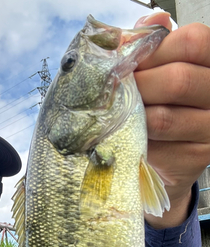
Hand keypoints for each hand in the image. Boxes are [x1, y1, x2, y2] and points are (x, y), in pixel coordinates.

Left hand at [134, 13, 209, 227]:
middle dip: (138, 86)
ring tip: (119, 114)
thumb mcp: (162, 70)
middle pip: (177, 80)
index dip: (153, 50)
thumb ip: (157, 46)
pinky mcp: (197, 157)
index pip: (192, 42)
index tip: (130, 61)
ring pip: (163, 118)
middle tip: (117, 92)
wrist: (168, 159)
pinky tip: (127, 137)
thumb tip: (152, 19)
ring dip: (132, 116)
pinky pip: (156, 147)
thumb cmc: (164, 107)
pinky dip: (134, 141)